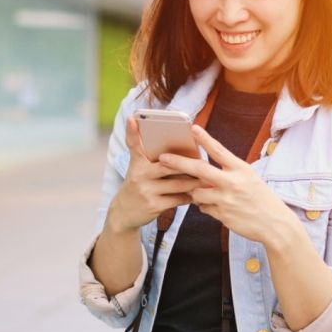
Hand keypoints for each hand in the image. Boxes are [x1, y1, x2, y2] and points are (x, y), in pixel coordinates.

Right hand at [106, 116, 203, 233]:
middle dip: (188, 164)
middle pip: (168, 164)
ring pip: (178, 183)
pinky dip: (189, 197)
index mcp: (137, 163)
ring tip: (207, 179)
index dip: (132, 131)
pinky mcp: (153, 206)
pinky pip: (178, 199)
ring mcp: (146, 191)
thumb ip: (153, 159)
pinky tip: (196, 195)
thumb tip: (181, 152)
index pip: (133, 144)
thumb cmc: (138, 186)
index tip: (132, 118)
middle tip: (205, 161)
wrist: (124, 213)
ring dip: (194, 182)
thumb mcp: (138, 170)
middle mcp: (139, 175)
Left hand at [158, 125, 297, 243]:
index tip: (192, 128)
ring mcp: (226, 200)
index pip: (219, 150)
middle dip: (178, 163)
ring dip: (194, 192)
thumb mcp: (249, 178)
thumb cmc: (261, 198)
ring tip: (204, 192)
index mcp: (241, 169)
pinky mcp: (222, 215)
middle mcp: (232, 182)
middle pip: (199, 170)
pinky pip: (203, 208)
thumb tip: (203, 173)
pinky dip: (205, 205)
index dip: (204, 139)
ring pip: (197, 192)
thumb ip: (227, 173)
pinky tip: (216, 206)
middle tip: (163, 158)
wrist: (275, 224)